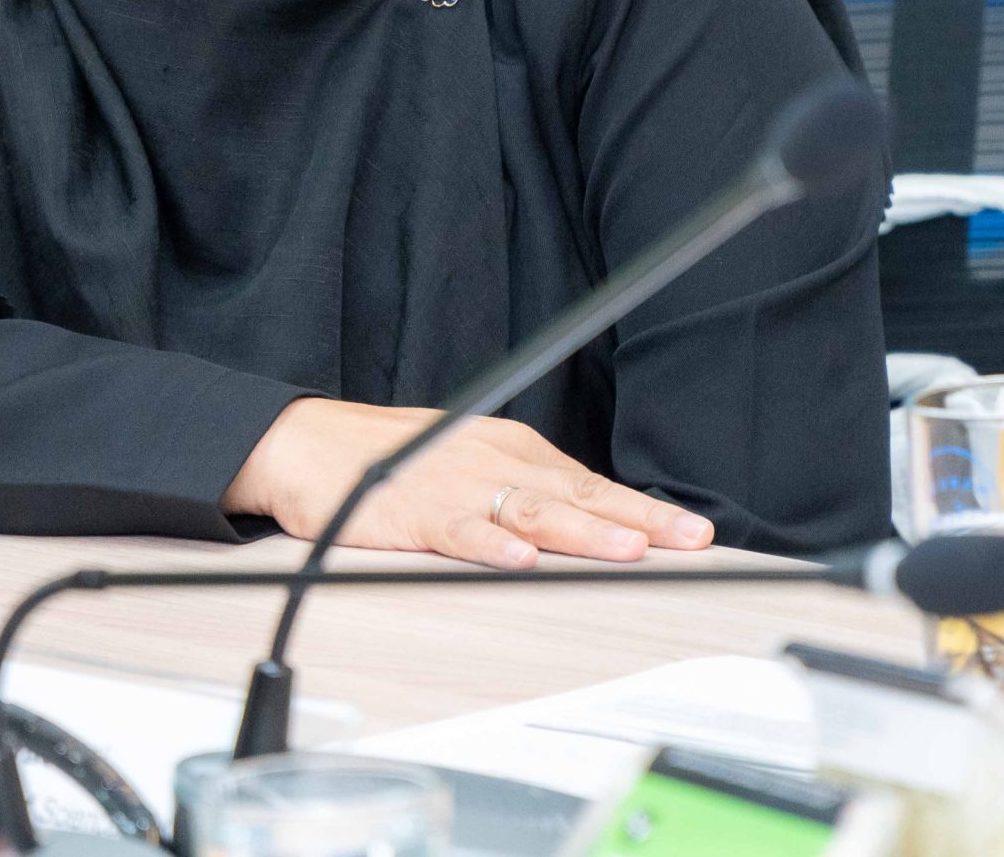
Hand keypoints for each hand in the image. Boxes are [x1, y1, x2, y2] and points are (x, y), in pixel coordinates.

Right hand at [221, 398, 714, 568]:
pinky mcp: (414, 512)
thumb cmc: (393, 458)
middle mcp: (494, 463)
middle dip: (638, 520)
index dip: (646, 509)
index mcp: (513, 452)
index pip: (593, 484)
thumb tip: (587, 522)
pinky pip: (460, 532)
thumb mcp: (472, 461)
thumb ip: (525, 491)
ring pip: (532, 511)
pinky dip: (491, 545)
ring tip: (625, 547)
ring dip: (582, 529)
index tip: (695, 532)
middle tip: (686, 539)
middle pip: (577, 496)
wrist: (308, 443)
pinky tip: (519, 559)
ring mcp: (456, 487)